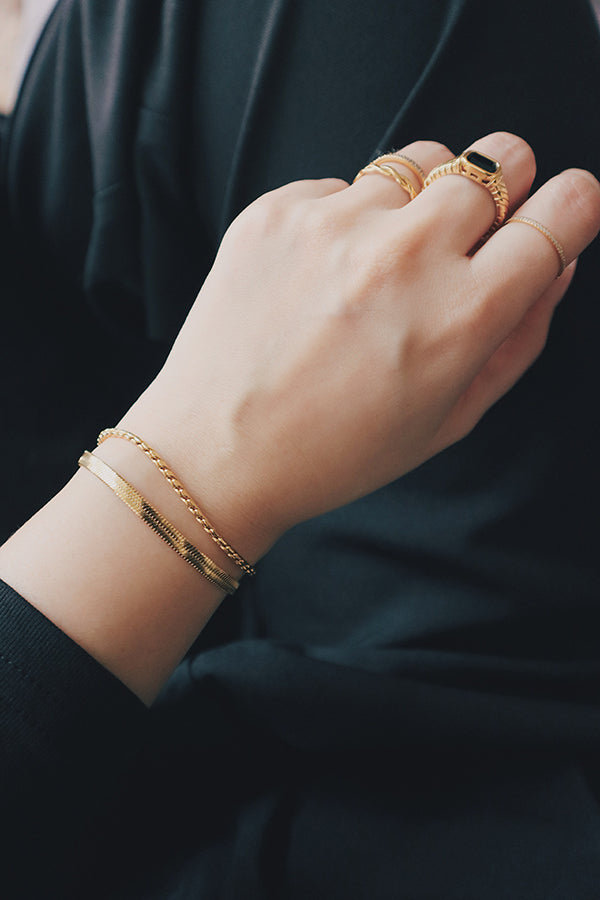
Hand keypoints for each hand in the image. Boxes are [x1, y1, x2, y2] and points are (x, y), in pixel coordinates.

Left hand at [126, 132, 599, 560]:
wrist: (215, 451)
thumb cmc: (336, 451)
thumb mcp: (450, 419)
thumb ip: (520, 338)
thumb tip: (556, 262)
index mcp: (461, 315)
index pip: (559, 212)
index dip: (570, 208)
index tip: (560, 211)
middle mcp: (404, 255)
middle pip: (498, 157)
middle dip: (502, 187)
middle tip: (470, 233)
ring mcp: (337, 224)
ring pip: (423, 160)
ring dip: (422, 201)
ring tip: (383, 265)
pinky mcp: (279, 210)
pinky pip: (346, 184)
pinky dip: (349, 218)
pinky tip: (323, 276)